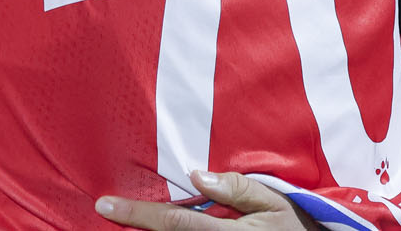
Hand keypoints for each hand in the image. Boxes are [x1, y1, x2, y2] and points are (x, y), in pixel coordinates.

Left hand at [97, 170, 320, 230]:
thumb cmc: (296, 227)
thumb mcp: (275, 202)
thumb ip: (237, 189)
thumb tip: (197, 176)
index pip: (174, 224)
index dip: (137, 216)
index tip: (104, 205)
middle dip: (134, 229)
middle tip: (104, 212)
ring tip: (125, 221)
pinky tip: (154, 229)